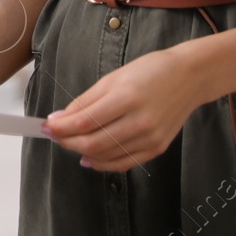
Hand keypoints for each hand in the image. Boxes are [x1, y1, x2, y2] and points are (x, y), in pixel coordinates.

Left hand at [41, 47, 202, 171]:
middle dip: (67, 141)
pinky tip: (88, 158)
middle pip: (93, 143)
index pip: (84, 122)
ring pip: (106, 156)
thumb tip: (60, 118)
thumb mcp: (113, 77)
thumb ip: (86, 100)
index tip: (45, 126)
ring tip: (67, 143)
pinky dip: (102, 164)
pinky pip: (124, 163)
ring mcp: (151, 138)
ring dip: (81, 152)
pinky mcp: (157, 148)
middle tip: (53, 135)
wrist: (190, 77)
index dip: (61, 127)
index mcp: (126, 97)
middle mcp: (140, 121)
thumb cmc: (150, 71)